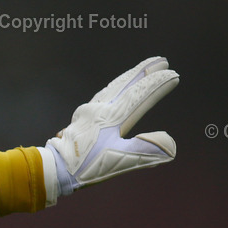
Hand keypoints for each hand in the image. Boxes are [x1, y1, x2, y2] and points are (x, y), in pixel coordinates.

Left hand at [42, 56, 178, 202]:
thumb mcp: (119, 161)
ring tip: (140, 70)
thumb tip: (170, 141)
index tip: (174, 73)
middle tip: (160, 60)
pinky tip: (113, 92)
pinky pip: (102, 96)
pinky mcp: (81, 119)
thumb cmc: (85, 166)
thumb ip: (145, 150)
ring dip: (129, 77)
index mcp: (110, 117)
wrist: (53, 168)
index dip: (157, 84)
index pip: (139, 95)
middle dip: (143, 71)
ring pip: (112, 87)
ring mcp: (88, 112)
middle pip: (125, 84)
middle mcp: (99, 109)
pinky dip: (114, 88)